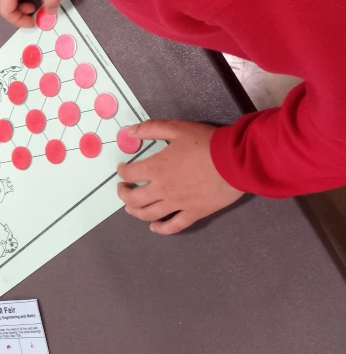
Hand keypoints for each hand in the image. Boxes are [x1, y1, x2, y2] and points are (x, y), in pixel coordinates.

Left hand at [116, 120, 243, 234]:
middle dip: (123, 194)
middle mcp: (162, 189)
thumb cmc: (206, 143)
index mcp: (156, 168)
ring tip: (131, 208)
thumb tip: (128, 131)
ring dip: (136, 212)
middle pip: (134, 198)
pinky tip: (154, 227)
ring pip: (149, 214)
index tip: (122, 169)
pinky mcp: (194, 212)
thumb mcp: (177, 129)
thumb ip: (151, 129)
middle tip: (123, 189)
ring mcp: (178, 204)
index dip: (122, 171)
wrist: (236, 161)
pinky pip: (174, 225)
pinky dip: (161, 228)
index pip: (130, 173)